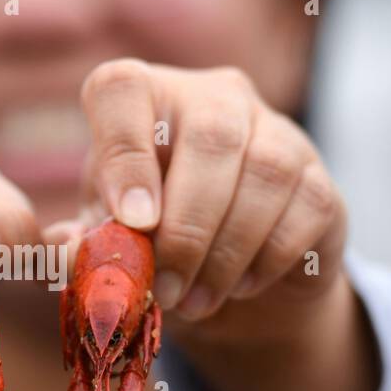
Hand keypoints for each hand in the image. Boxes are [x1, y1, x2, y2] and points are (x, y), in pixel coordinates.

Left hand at [54, 58, 376, 390]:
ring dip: (224, 251)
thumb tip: (70, 255)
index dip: (124, 153)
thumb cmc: (150, 241)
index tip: (132, 223)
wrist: (231, 282)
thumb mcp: (106, 241)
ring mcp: (277, 131)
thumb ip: (80, 246)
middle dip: (184, 226)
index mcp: (144, 98)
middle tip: (163, 290)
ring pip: (264, 173)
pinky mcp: (319, 178)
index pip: (124, 89)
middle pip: (210, 136)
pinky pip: (305, 208)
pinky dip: (266, 259)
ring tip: (192, 301)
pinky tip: (237, 287)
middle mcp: (214, 96)